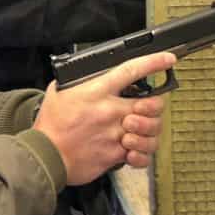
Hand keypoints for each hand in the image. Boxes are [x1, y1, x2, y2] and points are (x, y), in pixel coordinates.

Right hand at [33, 52, 174, 184]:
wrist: (45, 155)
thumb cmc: (51, 124)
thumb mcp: (60, 91)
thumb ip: (76, 81)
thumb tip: (84, 74)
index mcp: (97, 91)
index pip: (132, 71)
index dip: (154, 62)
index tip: (168, 59)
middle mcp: (110, 111)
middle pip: (152, 103)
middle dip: (156, 105)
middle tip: (149, 108)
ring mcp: (115, 134)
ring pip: (151, 130)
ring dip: (149, 130)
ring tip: (138, 132)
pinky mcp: (115, 155)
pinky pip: (140, 155)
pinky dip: (140, 154)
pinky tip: (133, 151)